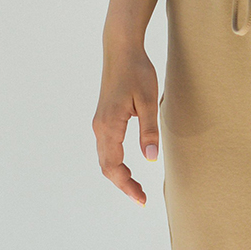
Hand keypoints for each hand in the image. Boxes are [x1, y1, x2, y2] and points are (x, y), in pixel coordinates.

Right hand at [93, 42, 160, 205]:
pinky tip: (128, 168)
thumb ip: (149, 131)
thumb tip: (150, 159)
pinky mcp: (104, 118)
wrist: (121, 49)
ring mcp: (100, 123)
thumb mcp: (148, 101)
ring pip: (105, 158)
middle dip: (123, 185)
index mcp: (109, 125)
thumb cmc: (137, 71)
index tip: (141, 199)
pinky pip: (106, 148)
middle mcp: (100, 127)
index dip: (127, 186)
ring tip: (136, 188)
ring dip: (119, 175)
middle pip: (106, 166)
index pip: (114, 166)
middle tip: (141, 199)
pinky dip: (115, 163)